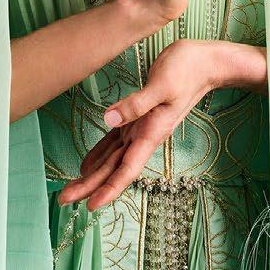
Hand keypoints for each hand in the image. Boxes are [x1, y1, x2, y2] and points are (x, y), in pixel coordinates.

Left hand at [57, 39, 215, 211]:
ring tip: (70, 190)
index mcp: (152, 132)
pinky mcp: (137, 118)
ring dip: (92, 175)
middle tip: (64, 199)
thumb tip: (108, 118)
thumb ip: (136, 104)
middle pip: (114, 169)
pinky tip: (86, 165)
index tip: (91, 205)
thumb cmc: (187, 71)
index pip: (127, 168)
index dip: (109, 188)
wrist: (204, 63)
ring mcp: (141, 129)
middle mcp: (145, 136)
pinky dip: (100, 154)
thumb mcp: (162, 85)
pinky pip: (115, 142)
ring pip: (112, 159)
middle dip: (90, 186)